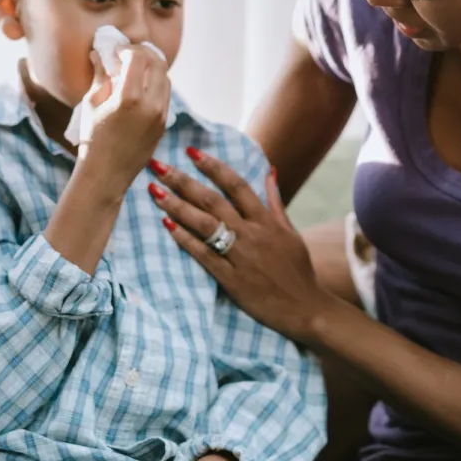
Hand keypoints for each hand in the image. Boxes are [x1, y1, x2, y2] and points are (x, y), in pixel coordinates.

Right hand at [79, 45, 169, 191]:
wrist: (106, 176)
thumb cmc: (92, 139)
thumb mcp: (92, 104)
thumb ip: (101, 75)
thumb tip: (99, 53)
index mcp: (130, 98)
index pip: (139, 57)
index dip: (128, 49)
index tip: (116, 52)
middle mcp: (151, 105)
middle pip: (157, 63)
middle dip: (143, 54)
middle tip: (127, 55)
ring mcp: (161, 116)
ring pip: (165, 78)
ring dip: (151, 69)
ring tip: (133, 71)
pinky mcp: (164, 125)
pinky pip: (165, 95)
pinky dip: (155, 85)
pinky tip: (139, 89)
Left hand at [149, 149, 333, 342]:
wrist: (306, 308)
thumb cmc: (297, 270)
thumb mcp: (290, 232)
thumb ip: (275, 201)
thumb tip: (269, 171)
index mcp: (266, 221)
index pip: (236, 185)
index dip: (213, 167)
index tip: (191, 152)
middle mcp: (252, 234)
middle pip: (213, 201)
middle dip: (183, 181)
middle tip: (158, 165)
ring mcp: (241, 256)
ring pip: (205, 225)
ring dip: (177, 206)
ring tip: (155, 191)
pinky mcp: (231, 279)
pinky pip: (204, 255)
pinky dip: (185, 239)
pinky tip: (166, 224)